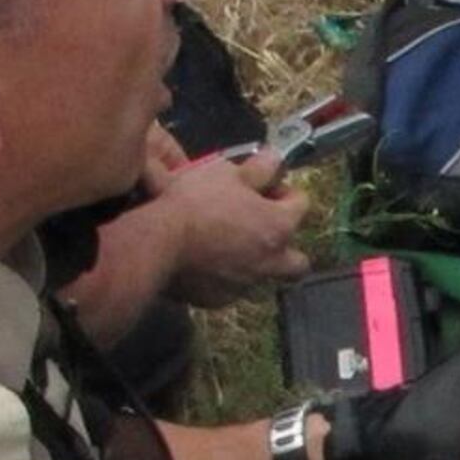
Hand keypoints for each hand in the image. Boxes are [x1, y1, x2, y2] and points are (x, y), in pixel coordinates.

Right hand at [138, 133, 306, 306]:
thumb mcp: (227, 173)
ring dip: (255, 262)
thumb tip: (277, 159)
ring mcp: (246, 285)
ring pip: (264, 276)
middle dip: (286, 245)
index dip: (284, 191)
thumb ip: (260, 168)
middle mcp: (271, 262)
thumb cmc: (196, 202)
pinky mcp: (219, 300)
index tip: (264, 186)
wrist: (159, 242)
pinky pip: (230, 289)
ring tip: (229, 246)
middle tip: (262, 229)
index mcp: (279, 227)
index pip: (301, 205)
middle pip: (298, 261)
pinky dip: (224, 277)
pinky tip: (205, 264)